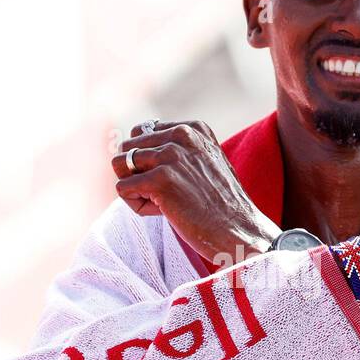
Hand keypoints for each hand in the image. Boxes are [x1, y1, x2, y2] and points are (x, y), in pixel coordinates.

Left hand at [112, 120, 277, 265]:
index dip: (148, 161)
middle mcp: (181, 135)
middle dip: (137, 173)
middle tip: (163, 194)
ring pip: (120, 165)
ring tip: (161, 203)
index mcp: (192, 128)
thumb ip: (178, 149)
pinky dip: (135, 205)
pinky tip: (162, 213)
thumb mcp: (205, 162)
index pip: (142, 133)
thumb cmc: (221, 205)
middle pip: (127, 147)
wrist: (240, 231)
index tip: (171, 180)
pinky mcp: (160, 180)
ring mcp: (170, 156)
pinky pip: (122, 188)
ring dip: (134, 188)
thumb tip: (135, 146)